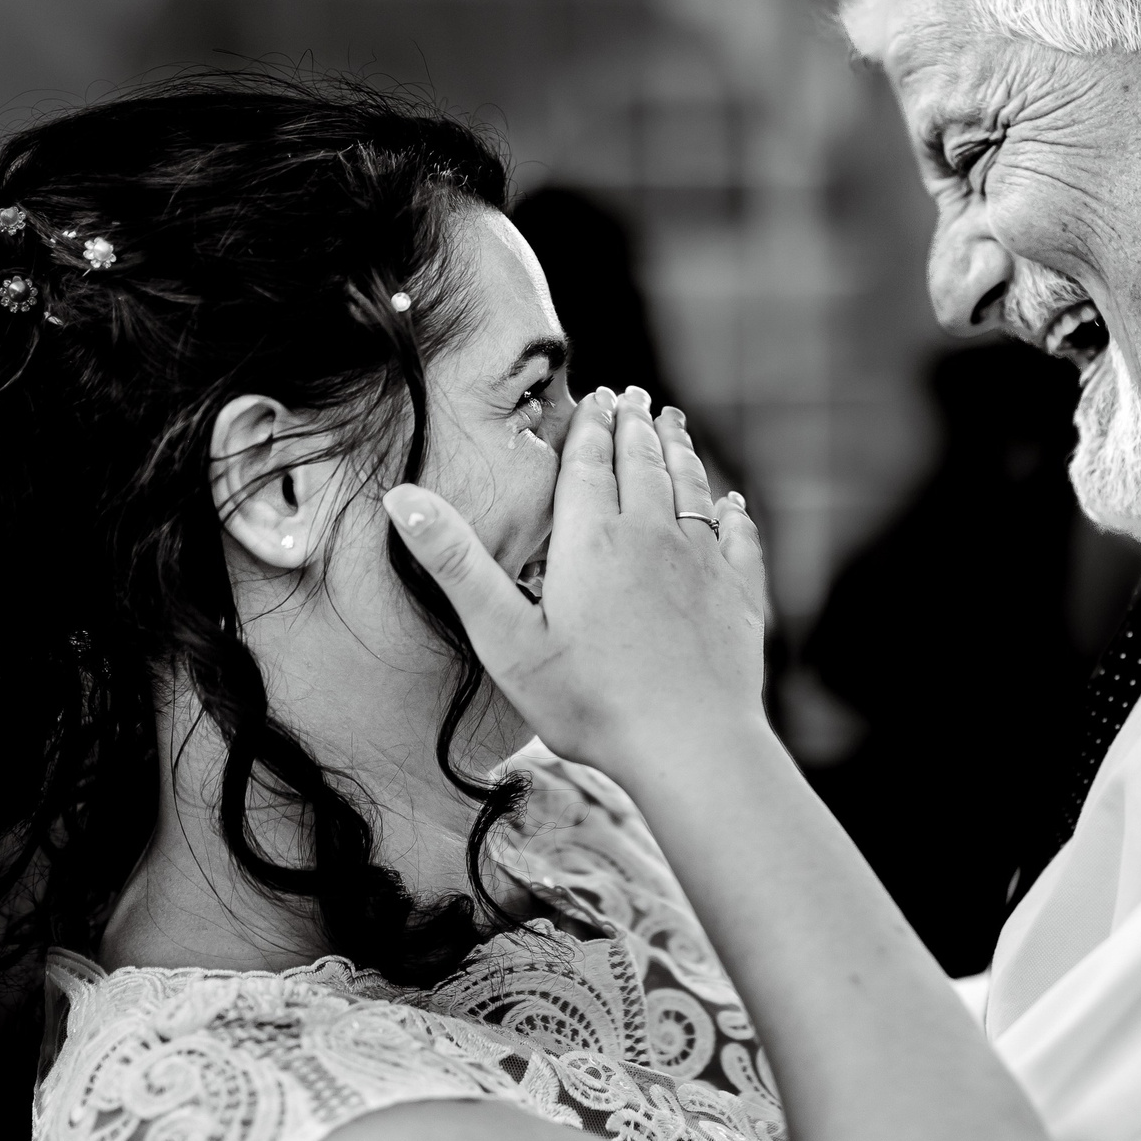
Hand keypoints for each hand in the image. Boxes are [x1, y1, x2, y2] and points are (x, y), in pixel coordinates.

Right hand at [387, 388, 767, 779]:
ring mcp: (702, 563)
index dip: (592, 428)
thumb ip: (457, 564)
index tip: (598, 397)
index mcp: (593, 540)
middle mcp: (652, 536)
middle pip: (644, 464)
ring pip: (692, 489)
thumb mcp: (505, 637)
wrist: (690, 743)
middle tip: (635, 398)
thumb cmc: (590, 701)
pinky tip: (734, 505)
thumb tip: (402, 498)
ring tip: (673, 427)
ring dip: (680, 454)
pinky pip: (738, 538)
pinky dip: (733, 514)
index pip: (591, 464)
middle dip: (636, 426)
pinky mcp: (739, 595)